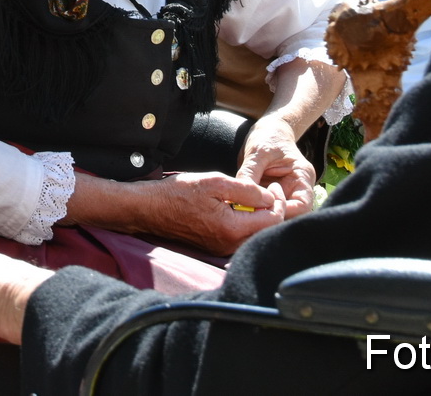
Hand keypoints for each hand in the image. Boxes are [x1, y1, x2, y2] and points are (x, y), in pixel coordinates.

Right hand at [128, 172, 285, 255]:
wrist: (151, 209)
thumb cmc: (179, 193)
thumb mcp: (215, 182)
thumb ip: (247, 190)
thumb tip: (270, 198)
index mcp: (231, 229)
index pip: (272, 220)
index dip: (278, 201)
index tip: (272, 185)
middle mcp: (229, 245)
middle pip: (267, 230)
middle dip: (274, 209)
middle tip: (270, 190)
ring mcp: (223, 249)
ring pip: (256, 235)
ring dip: (262, 217)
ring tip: (257, 197)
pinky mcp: (217, 248)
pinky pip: (243, 237)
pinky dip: (249, 223)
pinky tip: (242, 207)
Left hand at [237, 119, 315, 216]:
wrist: (268, 131)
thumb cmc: (267, 136)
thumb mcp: (258, 152)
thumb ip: (250, 173)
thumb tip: (239, 196)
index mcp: (302, 177)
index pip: (302, 206)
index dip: (284, 211)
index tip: (263, 208)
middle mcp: (297, 189)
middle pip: (291, 215)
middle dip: (271, 217)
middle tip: (249, 215)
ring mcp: (285, 194)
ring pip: (277, 215)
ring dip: (261, 216)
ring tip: (242, 211)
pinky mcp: (271, 196)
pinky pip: (265, 209)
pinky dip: (254, 211)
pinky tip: (241, 208)